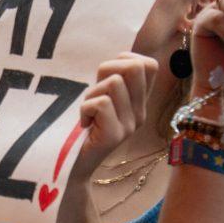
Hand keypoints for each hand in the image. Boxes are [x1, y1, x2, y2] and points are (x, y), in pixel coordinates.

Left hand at [72, 53, 157, 180]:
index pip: (149, 65)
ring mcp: (129, 125)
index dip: (125, 59)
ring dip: (92, 93)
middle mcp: (140, 113)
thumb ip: (112, 78)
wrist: (74, 166)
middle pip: (135, 66)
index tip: (107, 76)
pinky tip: (85, 123)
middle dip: (107, 69)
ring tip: (88, 112)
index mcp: (140, 102)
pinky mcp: (115, 135)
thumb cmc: (83, 126)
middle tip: (95, 92)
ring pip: (114, 83)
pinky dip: (85, 108)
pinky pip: (101, 103)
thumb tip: (119, 56)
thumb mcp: (102, 97)